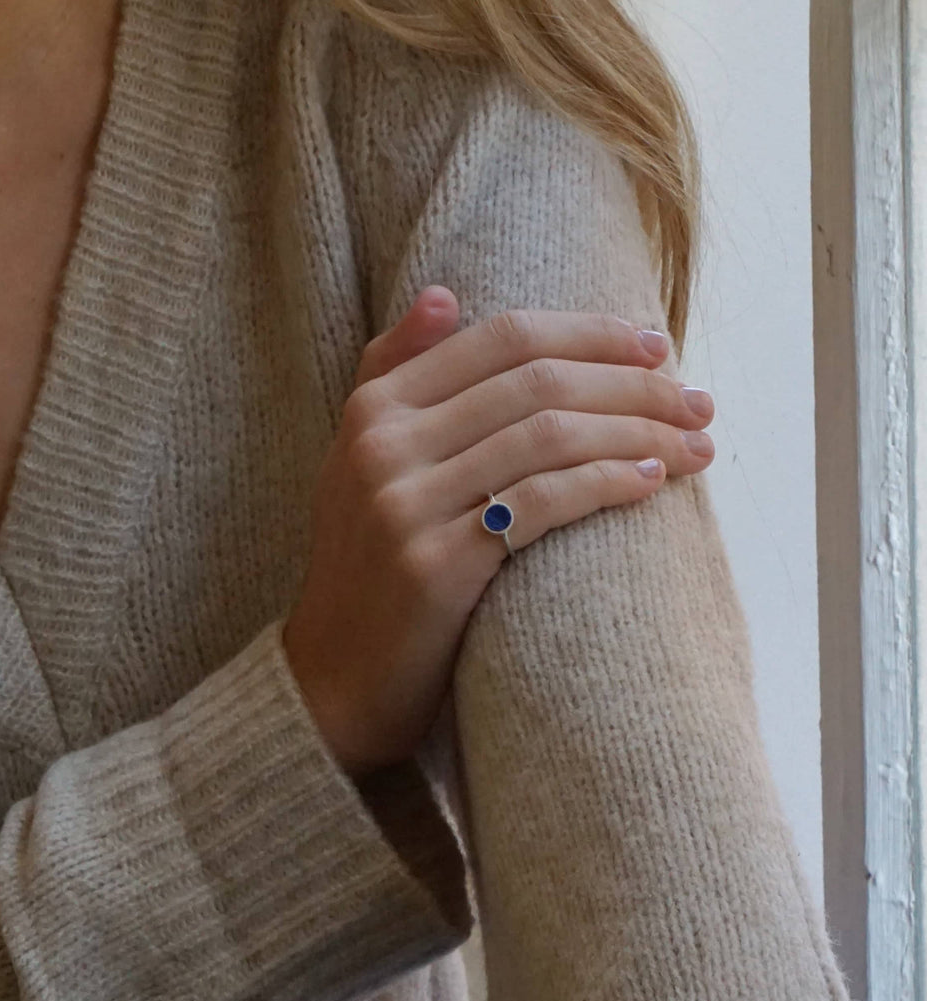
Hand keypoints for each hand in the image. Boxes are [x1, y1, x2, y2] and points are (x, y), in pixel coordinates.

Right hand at [283, 287, 714, 777]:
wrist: (334, 678)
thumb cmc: (369, 564)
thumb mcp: (361, 459)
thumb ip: (394, 373)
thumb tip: (443, 293)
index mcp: (373, 406)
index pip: (503, 338)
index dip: (591, 333)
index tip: (656, 346)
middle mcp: (384, 443)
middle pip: (538, 382)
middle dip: (634, 384)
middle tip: (697, 399)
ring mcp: (406, 504)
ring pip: (550, 436)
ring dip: (639, 433)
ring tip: (695, 443)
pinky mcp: (435, 565)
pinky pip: (544, 502)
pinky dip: (608, 484)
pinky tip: (652, 483)